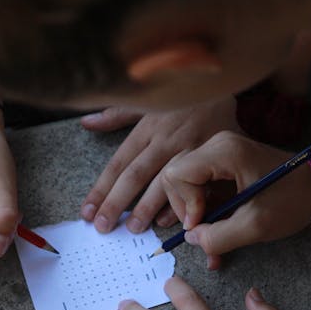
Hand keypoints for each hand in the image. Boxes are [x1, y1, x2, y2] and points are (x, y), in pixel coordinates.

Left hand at [79, 96, 240, 233]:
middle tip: (103, 226)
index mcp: (147, 128)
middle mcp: (166, 140)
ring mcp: (191, 148)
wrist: (223, 81)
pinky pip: (199, 183)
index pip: (118, 164)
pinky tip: (168, 219)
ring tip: (133, 228)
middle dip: (117, 203)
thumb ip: (117, 114)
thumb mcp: (148, 100)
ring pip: (165, 181)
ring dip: (148, 206)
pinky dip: (185, 201)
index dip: (101, 190)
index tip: (87, 211)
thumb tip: (87, 123)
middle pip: (136, 175)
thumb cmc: (181, 95)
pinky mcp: (214, 155)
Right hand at [162, 132, 310, 268]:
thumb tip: (191, 239)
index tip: (202, 223)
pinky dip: (204, 210)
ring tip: (210, 238)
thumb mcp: (256, 226)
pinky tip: (215, 231)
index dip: (184, 204)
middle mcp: (217, 145)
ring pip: (184, 183)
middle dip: (185, 209)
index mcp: (224, 152)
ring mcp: (219, 152)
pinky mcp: (223, 162)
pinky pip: (199, 185)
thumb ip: (218, 237)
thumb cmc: (293, 200)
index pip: (177, 175)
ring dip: (194, 214)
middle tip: (205, 230)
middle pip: (175, 177)